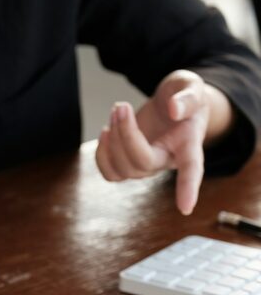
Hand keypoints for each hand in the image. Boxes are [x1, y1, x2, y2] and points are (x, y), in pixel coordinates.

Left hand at [95, 70, 232, 214]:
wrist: (171, 103)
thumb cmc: (183, 96)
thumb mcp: (192, 86)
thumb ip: (188, 96)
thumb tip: (174, 110)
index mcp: (189, 145)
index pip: (191, 169)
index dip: (187, 188)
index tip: (185, 208)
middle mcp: (167, 161)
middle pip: (142, 163)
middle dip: (126, 134)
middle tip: (121, 106)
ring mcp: (146, 166)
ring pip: (122, 170)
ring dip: (111, 140)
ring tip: (116, 111)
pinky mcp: (128, 164)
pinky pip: (109, 173)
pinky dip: (101, 152)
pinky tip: (107, 129)